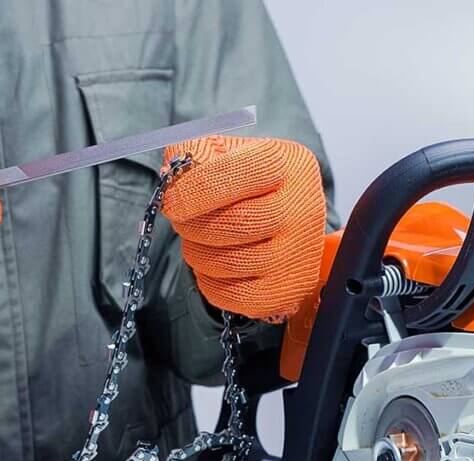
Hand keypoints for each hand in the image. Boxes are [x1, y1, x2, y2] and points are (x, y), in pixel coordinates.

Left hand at [160, 135, 325, 320]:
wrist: (286, 224)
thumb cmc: (249, 186)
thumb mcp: (228, 154)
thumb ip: (196, 152)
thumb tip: (171, 175)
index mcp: (288, 164)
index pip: (235, 175)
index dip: (192, 190)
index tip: (171, 201)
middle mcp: (302, 207)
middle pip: (234, 223)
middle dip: (192, 225)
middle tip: (182, 222)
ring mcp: (298, 252)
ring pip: (230, 262)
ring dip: (197, 254)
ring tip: (198, 242)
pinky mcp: (288, 288)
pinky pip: (234, 296)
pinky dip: (210, 283)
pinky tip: (211, 268)